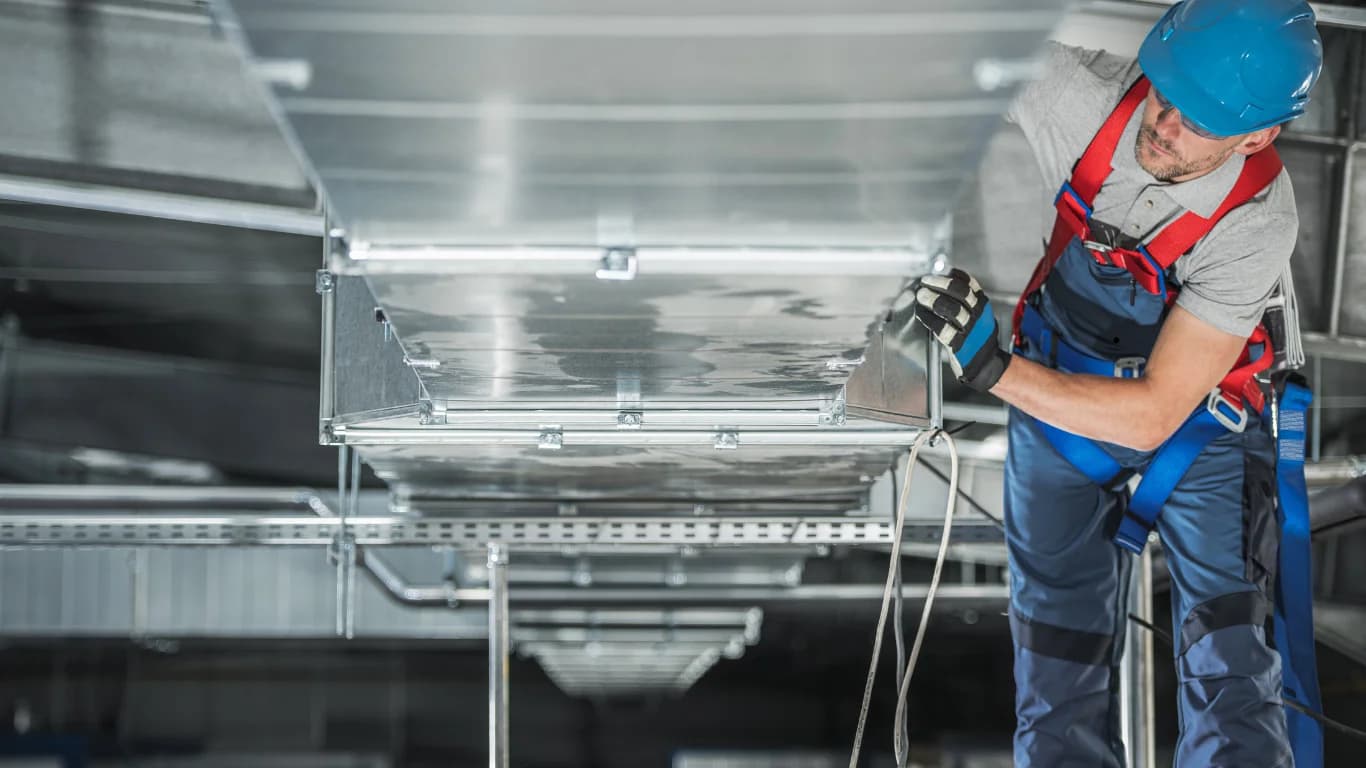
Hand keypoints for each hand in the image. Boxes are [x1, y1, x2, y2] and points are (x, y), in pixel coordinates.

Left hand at [889, 268, 1010, 392]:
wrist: (986, 366)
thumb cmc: (977, 340)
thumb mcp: (977, 317)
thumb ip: (964, 304)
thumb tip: (939, 287)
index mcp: (982, 306)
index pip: (970, 284)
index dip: (954, 276)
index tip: (939, 272)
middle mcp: (979, 316)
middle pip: (962, 293)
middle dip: (942, 284)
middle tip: (926, 281)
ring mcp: (971, 330)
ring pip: (954, 310)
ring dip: (935, 300)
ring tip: (922, 295)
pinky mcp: (961, 345)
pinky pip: (944, 329)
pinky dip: (930, 319)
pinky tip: (921, 314)